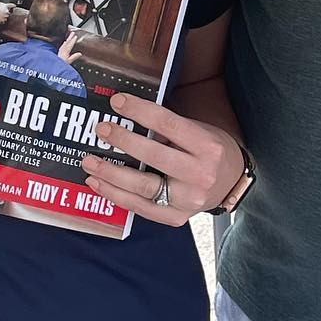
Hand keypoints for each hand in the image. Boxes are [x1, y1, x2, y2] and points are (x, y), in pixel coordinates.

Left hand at [80, 93, 242, 226]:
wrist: (231, 185)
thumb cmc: (210, 152)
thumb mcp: (199, 131)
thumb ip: (169, 127)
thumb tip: (127, 115)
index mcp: (207, 146)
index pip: (169, 124)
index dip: (140, 111)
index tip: (117, 102)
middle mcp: (200, 175)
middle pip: (153, 156)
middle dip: (123, 141)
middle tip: (101, 130)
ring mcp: (188, 200)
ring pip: (142, 187)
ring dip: (110, 174)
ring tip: (89, 162)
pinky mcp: (175, 218)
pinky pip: (140, 208)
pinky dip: (116, 195)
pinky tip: (98, 184)